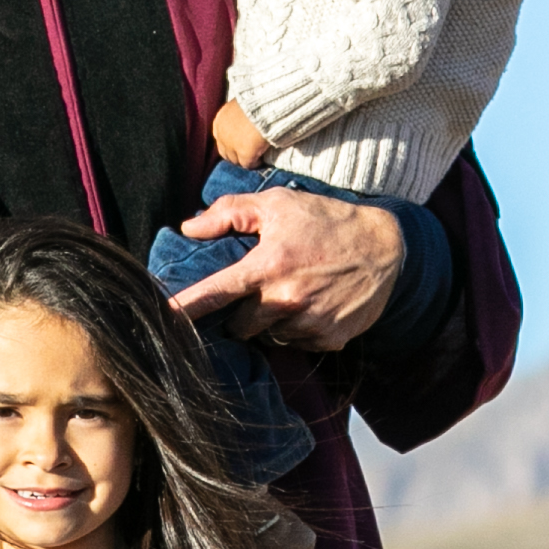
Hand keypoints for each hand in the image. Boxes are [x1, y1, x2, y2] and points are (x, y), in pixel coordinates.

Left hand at [162, 189, 402, 352]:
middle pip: (239, 326)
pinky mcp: (329, 339)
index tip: (161, 321)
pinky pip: (298, 344)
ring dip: (271, 322)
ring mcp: (309, 324)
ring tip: (292, 293)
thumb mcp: (280, 204)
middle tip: (258, 292)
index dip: (185, 309)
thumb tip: (190, 228)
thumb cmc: (328, 221)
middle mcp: (286, 300)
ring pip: (269, 337)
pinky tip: (314, 305)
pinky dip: (299, 330)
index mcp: (268, 266)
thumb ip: (231, 213)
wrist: (387, 248)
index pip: (215, 293)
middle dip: (241, 314)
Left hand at [211, 96, 271, 170]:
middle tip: (248, 153)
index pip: (221, 138)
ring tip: (255, 157)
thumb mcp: (242, 105)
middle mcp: (222, 135)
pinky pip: (248, 164)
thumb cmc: (258, 101)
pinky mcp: (244, 153)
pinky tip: (261, 160)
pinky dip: (255, 163)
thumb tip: (243, 123)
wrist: (267, 105)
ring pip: (235, 161)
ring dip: (244, 160)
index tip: (240, 143)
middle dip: (235, 154)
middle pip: (226, 153)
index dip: (230, 143)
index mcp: (219, 121)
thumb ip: (238, 116)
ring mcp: (231, 146)